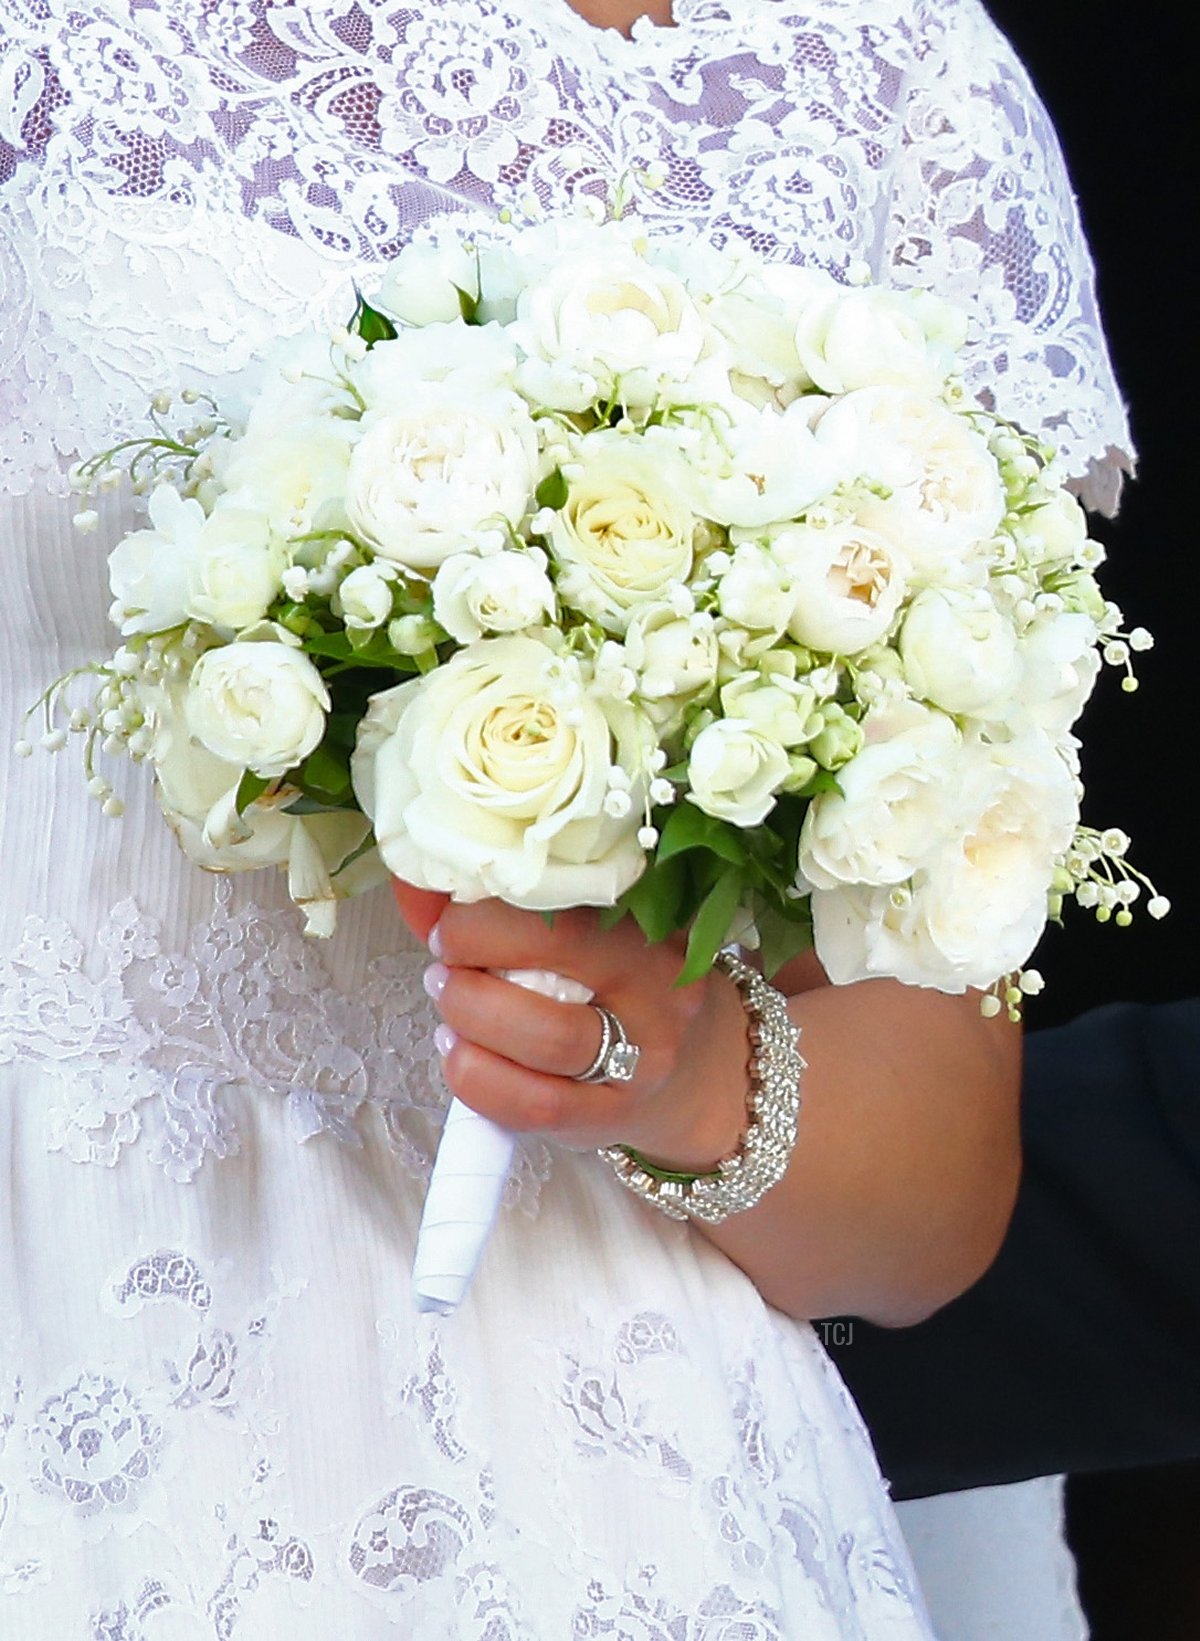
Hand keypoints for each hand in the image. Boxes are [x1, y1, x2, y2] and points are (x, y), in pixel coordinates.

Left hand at [393, 880, 749, 1170]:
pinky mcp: (613, 1114)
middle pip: (557, 966)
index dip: (488, 917)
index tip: (452, 925)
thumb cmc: (617, 981)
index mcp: (650, 923)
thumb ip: (502, 903)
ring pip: (546, 1039)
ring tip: (448, 1007)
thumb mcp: (585, 929)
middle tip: (444, 967)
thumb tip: (415, 881)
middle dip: (475, 965)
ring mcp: (643, 1058)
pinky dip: (478, 1079)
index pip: (564, 910)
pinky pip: (534, 1105)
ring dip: (471, 1019)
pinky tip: (461, 1054)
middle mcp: (658, 988)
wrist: (693, 1065)